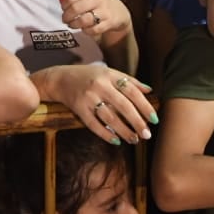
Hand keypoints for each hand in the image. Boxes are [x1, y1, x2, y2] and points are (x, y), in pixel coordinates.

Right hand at [38, 65, 154, 143]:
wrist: (60, 79)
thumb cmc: (88, 76)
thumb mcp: (108, 72)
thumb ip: (129, 81)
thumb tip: (150, 90)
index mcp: (109, 75)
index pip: (132, 91)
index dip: (144, 106)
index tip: (154, 119)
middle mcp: (99, 85)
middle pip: (123, 106)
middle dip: (137, 122)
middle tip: (147, 134)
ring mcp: (88, 98)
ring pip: (110, 118)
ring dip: (124, 131)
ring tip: (134, 139)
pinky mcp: (78, 109)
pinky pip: (94, 125)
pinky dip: (105, 134)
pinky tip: (116, 141)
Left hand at [57, 0, 130, 41]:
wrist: (120, 12)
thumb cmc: (99, 2)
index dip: (64, 5)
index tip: (63, 8)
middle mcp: (98, 0)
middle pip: (76, 8)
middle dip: (67, 16)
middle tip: (65, 19)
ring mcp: (104, 12)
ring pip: (84, 20)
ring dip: (74, 24)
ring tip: (72, 25)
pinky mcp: (108, 23)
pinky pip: (93, 30)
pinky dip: (86, 31)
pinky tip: (84, 28)